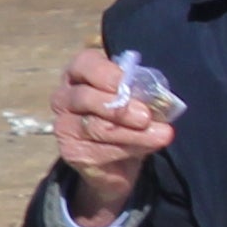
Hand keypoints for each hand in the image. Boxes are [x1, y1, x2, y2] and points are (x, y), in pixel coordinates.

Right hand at [47, 46, 175, 222]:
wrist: (116, 161)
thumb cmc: (129, 118)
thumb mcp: (135, 100)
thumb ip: (141, 94)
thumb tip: (158, 99)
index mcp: (79, 74)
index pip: (84, 65)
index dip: (106, 72)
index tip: (128, 82)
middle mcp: (65, 98)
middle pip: (86, 99)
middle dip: (120, 106)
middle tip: (146, 115)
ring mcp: (64, 127)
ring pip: (97, 127)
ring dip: (133, 132)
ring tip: (162, 134)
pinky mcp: (72, 152)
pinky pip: (101, 151)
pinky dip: (129, 149)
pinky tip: (152, 145)